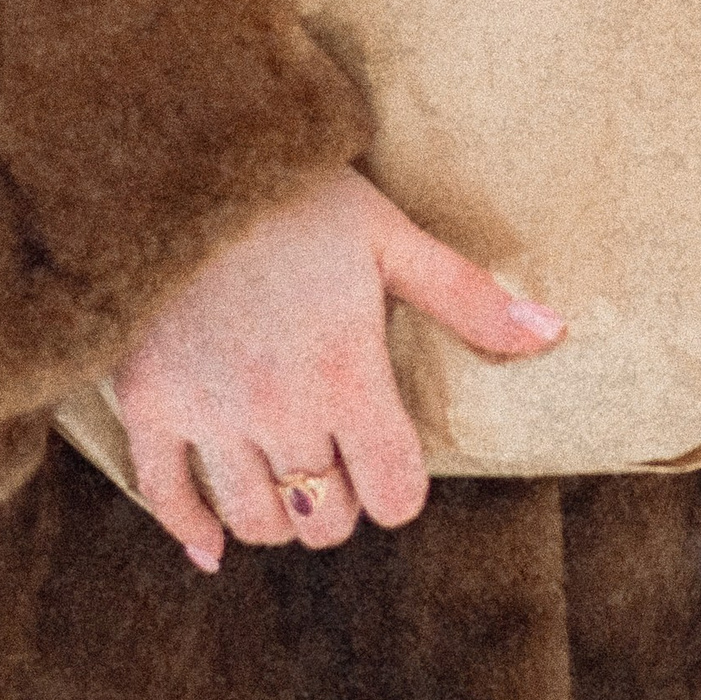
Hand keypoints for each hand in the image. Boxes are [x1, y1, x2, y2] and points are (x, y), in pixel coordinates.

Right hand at [112, 168, 563, 570]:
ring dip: (280, 516)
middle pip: (326, 518)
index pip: (393, 495)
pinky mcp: (148, 403)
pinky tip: (213, 542)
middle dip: (342, 503)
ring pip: (257, 520)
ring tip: (288, 480)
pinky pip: (167, 496)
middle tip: (338, 464)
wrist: (184, 156)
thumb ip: (466, 298)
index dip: (401, 487)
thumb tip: (552, 333)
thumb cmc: (296, 194)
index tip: (392, 460)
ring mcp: (209, 413)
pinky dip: (192, 529)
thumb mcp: (388, 235)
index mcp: (346, 373)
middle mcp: (280, 409)